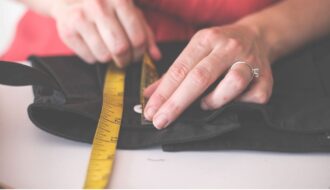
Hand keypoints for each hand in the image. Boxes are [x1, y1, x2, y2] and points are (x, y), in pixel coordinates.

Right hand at [50, 0, 160, 65]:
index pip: (138, 38)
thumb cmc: (106, 8)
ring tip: (109, 51)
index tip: (137, 55)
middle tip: (125, 59)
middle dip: (126, 60)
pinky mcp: (67, 31)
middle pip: (120, 48)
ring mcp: (81, 17)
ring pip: (104, 56)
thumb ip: (146, 34)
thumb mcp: (130, 14)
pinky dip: (95, 58)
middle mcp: (99, 6)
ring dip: (110, 60)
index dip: (140, 53)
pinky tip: (94, 47)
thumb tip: (156, 56)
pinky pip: (89, 58)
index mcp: (120, 0)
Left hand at [144, 24, 273, 128]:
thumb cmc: (220, 48)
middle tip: (161, 121)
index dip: (163, 93)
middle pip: (200, 77)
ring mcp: (250, 61)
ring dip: (213, 101)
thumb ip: (173, 74)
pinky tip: (231, 101)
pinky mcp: (266, 78)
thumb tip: (149, 95)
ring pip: (231, 84)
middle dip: (177, 103)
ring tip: (204, 104)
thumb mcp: (195, 51)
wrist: (257, 37)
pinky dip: (238, 104)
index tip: (151, 111)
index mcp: (206, 39)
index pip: (180, 69)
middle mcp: (228, 47)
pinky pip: (251, 98)